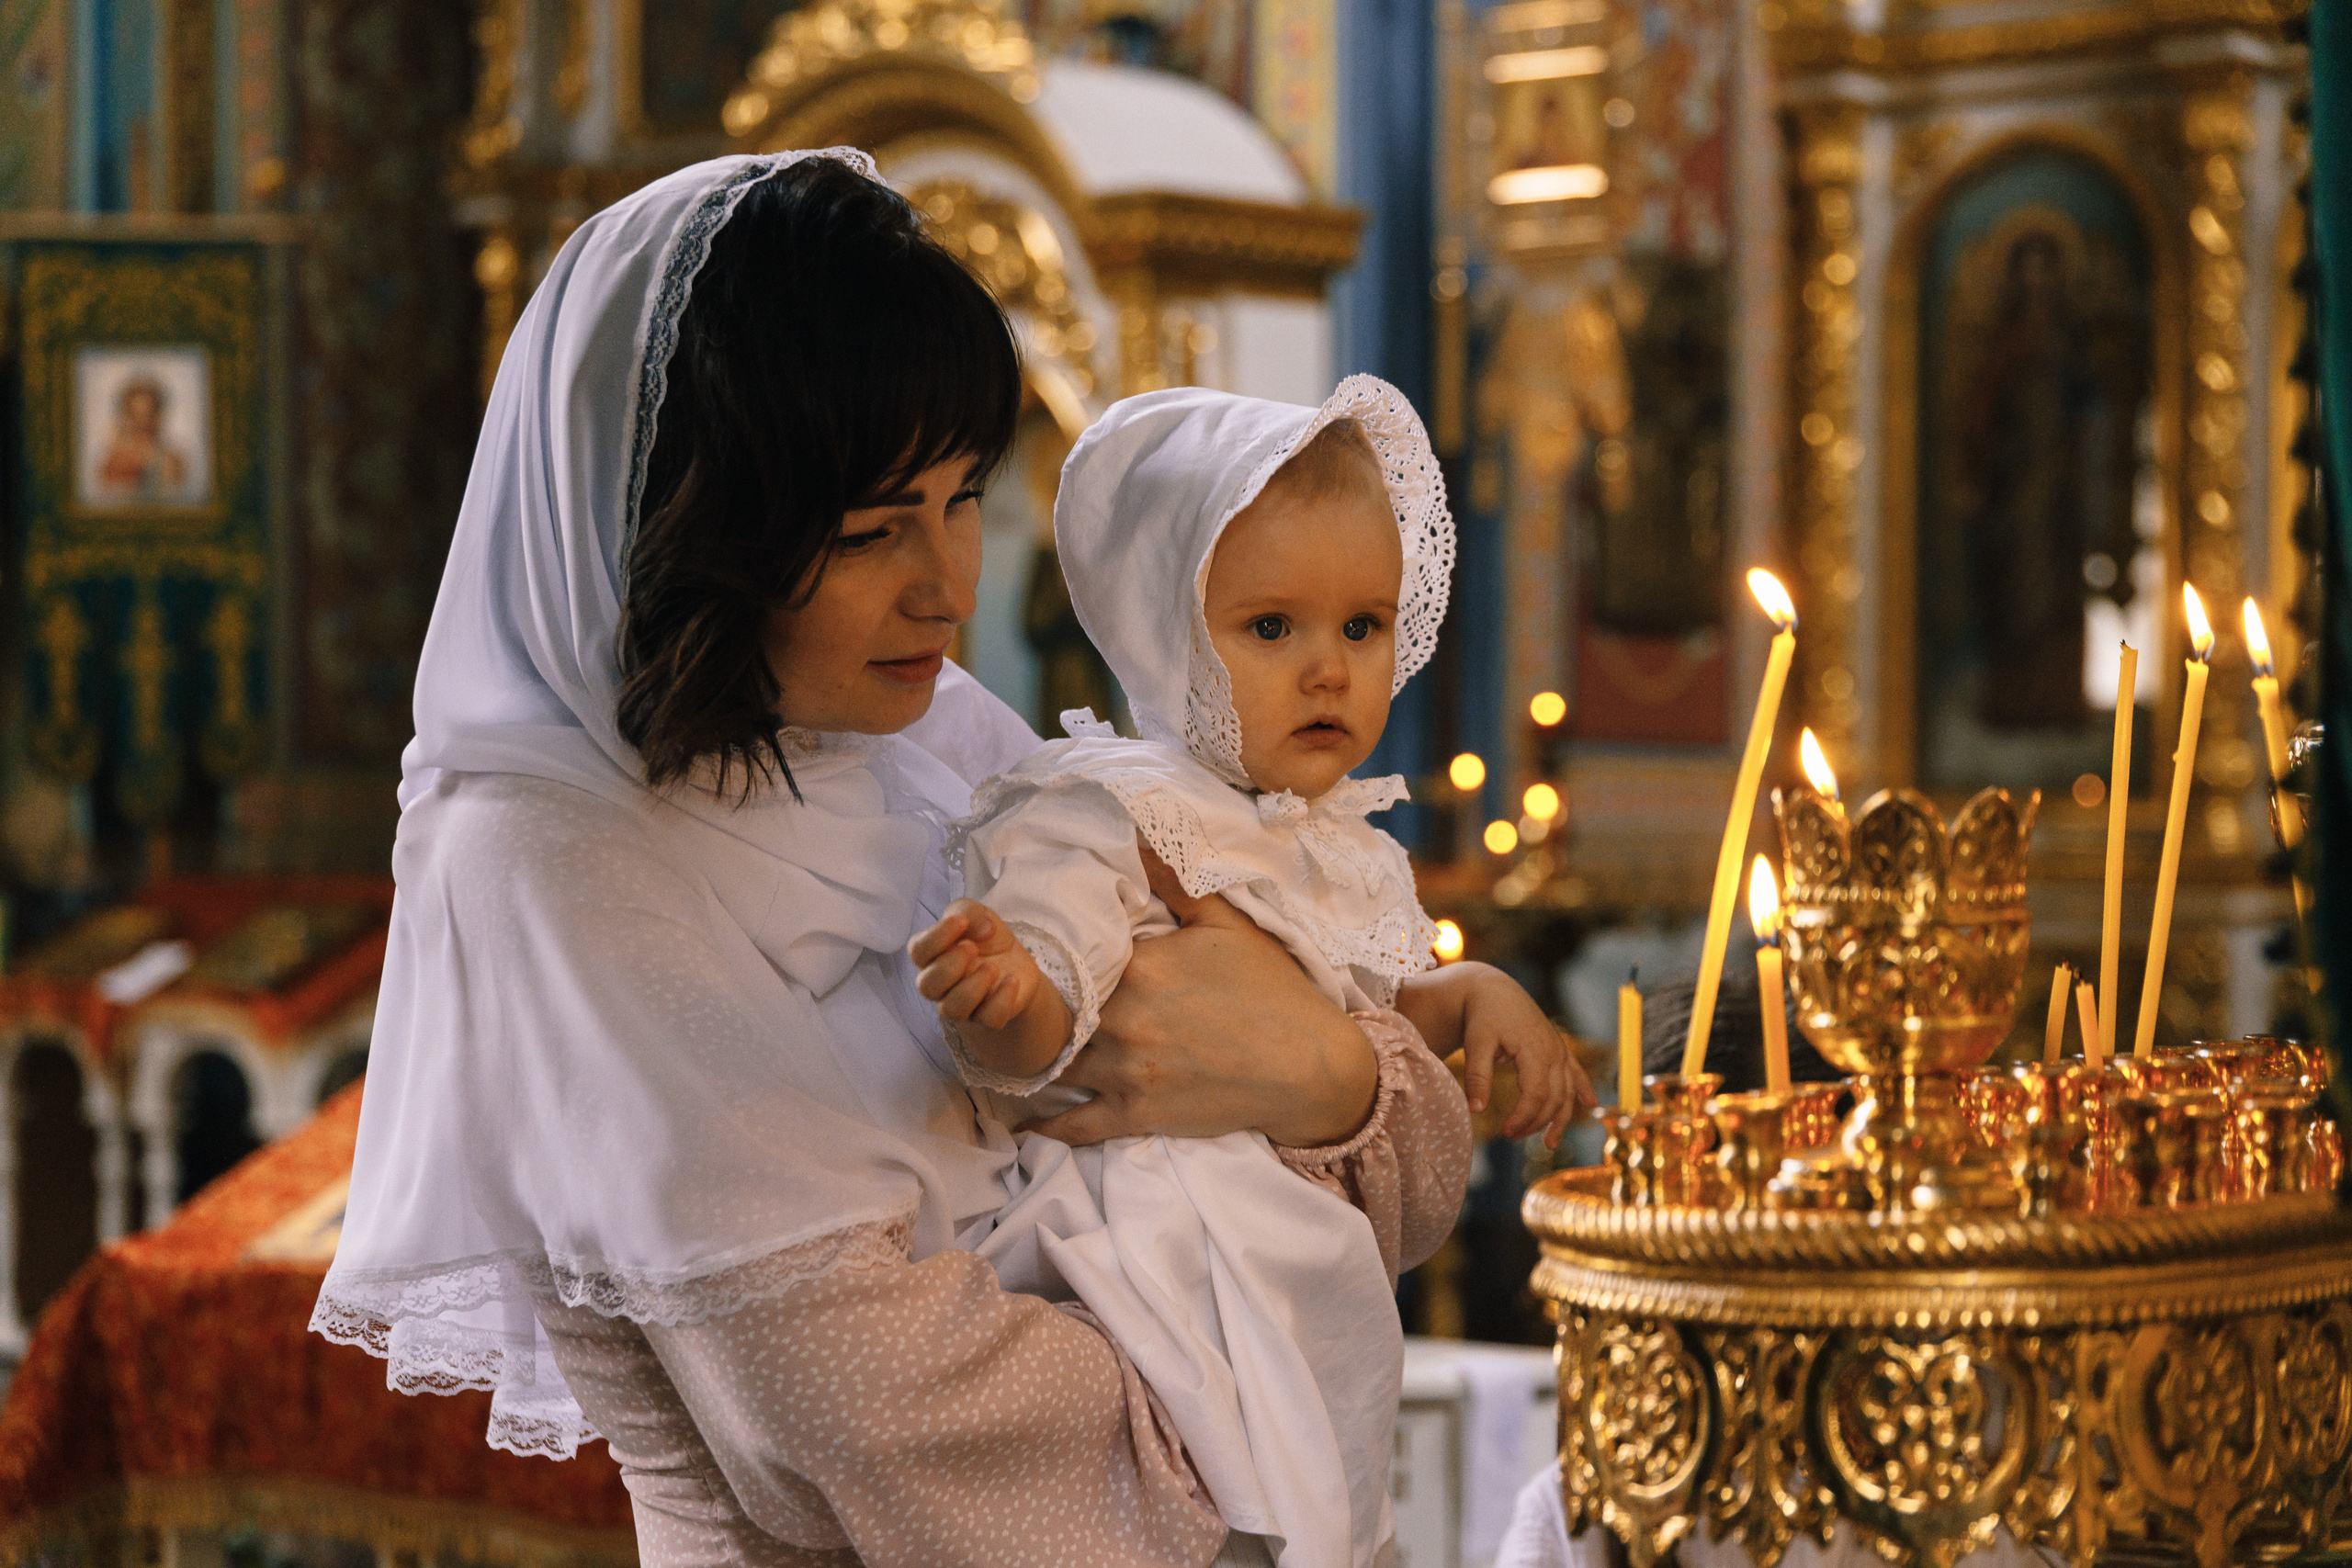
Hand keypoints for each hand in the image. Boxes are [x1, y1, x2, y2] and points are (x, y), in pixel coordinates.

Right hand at [909, 900, 1070, 1074]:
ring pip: (952, 1008)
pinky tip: (1012, 981)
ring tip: (993, 967)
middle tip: (973, 947)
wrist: (1017, 963)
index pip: (918, 951)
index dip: (936, 937)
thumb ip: (969, 912)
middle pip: (927, 985)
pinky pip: (988, 1019)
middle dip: (950, 964)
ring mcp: (960, 1004)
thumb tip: (983, 929)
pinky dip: (1001, 1000)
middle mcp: (938, 984)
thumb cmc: (985, 937)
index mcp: (930, 956)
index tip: (961, 921)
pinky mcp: (985, 1017)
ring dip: (973, 986)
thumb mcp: (977, 914)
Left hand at [1019, 844, 1377, 1149]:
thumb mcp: (1227, 924)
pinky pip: (1077, 1125)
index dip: (1056, 957)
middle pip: (1055, 1012)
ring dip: (1037, 1058)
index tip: (1041, 955)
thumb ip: (1175, 882)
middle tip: (1020, 1001)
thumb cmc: (1271, 991)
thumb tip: (1136, 838)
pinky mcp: (1136, 1115)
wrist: (1309, 1066)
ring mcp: (1124, 1072)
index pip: (1073, 957)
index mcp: (1137, 968)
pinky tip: (1030, 1121)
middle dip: (1039, 1007)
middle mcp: (1120, 1021)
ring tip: (1019, 1049)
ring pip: (1055, 1065)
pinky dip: (1050, 1126)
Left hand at [1457, 967, 1589, 1147]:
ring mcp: (1558, 1050)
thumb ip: (1477, 1076)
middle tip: (1512, 1136)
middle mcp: (1554, 1051)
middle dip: (1536, 1122)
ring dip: (1559, 1117)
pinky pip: (1576, 1072)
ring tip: (1549, 1144)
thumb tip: (1474, 1110)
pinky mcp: (1557, 1048)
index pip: (1537, 1095)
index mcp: (1536, 1050)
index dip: (1524, 1118)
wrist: (1492, 989)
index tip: (1505, 1132)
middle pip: (1554, 1098)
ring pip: (1567, 1091)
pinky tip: (1590, 1104)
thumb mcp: (1476, 1043)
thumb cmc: (1482, 1016)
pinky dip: (1583, 1089)